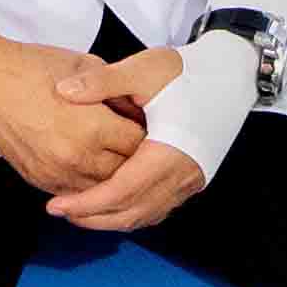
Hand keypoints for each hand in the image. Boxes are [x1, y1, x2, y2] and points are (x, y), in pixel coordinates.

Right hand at [0, 40, 152, 205]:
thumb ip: (115, 91)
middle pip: (124, 172)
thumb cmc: (30, 67)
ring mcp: (56, 173)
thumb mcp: (84, 66)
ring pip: (101, 189)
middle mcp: (77, 157)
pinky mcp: (39, 180)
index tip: (144, 123)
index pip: (138, 143)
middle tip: (131, 141)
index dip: (145, 131)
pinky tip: (88, 165)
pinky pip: (75, 194)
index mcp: (92, 127)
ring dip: (110, 174)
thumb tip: (133, 108)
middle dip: (132, 156)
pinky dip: (86, 183)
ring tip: (113, 154)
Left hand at [37, 49, 212, 231]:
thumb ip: (102, 81)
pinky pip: (157, 207)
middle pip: (132, 212)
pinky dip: (131, 211)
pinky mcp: (191, 178)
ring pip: (146, 214)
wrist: (230, 74)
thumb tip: (63, 91)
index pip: (121, 192)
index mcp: (169, 152)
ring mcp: (190, 180)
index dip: (87, 204)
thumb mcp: (143, 69)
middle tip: (59, 210)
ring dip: (111, 218)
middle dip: (93, 217)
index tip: (56, 206)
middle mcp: (183, 174)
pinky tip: (110, 202)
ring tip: (78, 210)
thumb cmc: (188, 71)